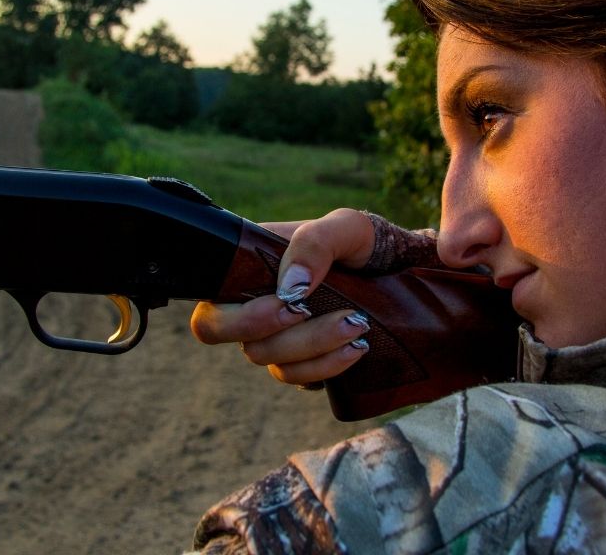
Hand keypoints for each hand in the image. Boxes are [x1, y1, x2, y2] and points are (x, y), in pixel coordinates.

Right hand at [190, 208, 376, 385]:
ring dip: (313, 351)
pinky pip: (299, 378)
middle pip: (240, 342)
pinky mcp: (303, 358)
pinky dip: (326, 368)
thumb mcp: (346, 227)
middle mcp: (254, 304)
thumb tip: (289, 287)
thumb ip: (314, 243)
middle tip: (325, 317)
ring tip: (357, 328)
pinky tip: (355, 349)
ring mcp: (277, 335)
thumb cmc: (360, 241)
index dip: (241, 318)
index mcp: (249, 268)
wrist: (394, 268)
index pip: (211, 304)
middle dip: (281, 337)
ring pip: (271, 363)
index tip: (290, 306)